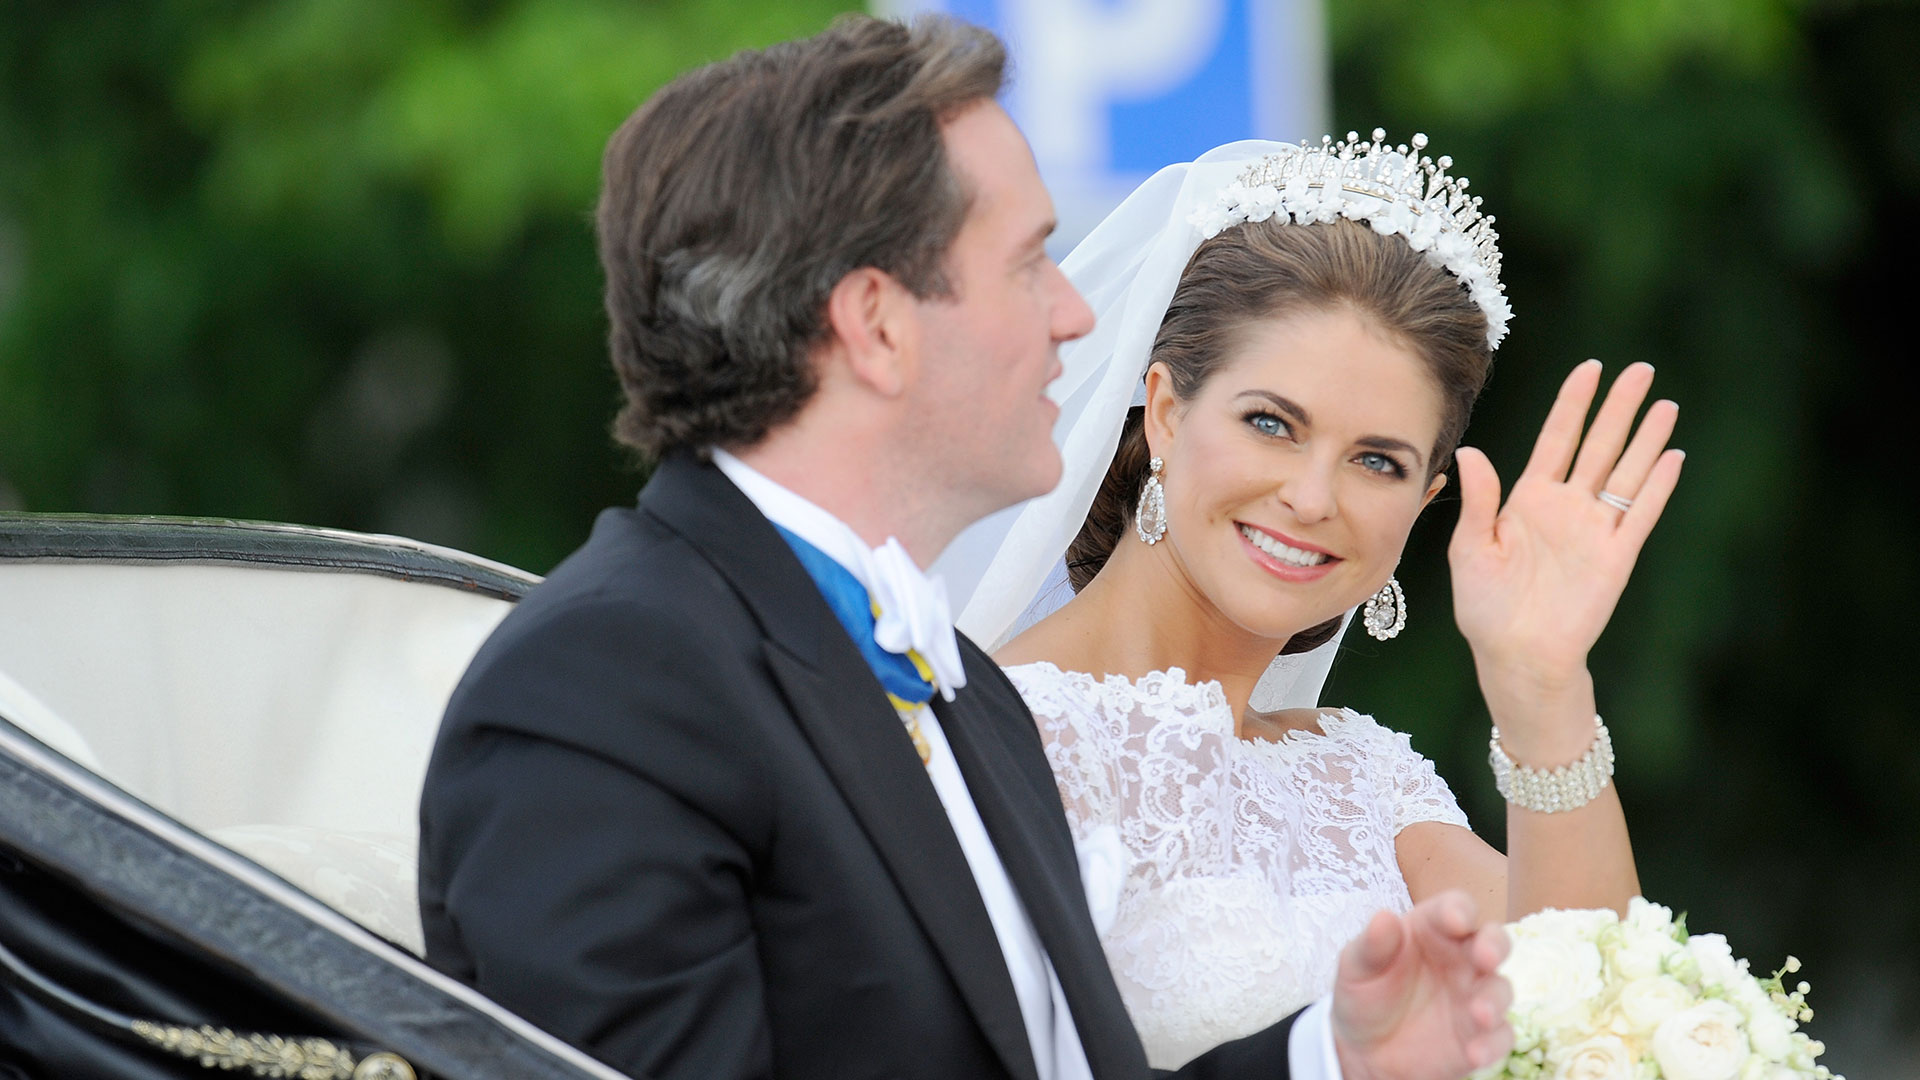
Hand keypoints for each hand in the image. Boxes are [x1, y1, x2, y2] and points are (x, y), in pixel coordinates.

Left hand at [1331, 891, 1512, 1079]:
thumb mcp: (1357, 968)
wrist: (1366, 1050)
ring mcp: (1475, 996)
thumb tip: (1384, 918)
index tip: (1455, 920)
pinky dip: (1492, 1044)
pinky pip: (1499, 1037)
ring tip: (1480, 1015)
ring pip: (1500, 989)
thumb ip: (1371, 945)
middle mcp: (1462, 958)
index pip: (1454, 908)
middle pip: (1493, 941)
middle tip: (1486, 957)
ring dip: (1494, 1000)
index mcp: (1432, 930)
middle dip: (1494, 945)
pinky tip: (1475, 1053)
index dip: (1459, 910)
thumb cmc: (1366, 994)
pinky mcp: (1481, 1034)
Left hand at [1448, 361, 1682, 721]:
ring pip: (1625, 472)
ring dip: (1646, 439)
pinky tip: (1673, 455)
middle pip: (1598, 445)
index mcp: (1527, 499)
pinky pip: (1640, 514)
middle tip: (1641, 369)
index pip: (1556, 439)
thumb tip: (1472, 452)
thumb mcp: (1471, 548)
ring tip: (1666, 403)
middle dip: (1619, 407)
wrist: (1514, 653)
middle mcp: (1566, 507)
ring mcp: (1594, 530)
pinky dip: (1657, 486)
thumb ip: (1479, 500)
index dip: (1574, 403)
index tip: (1590, 367)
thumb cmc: (1484, 605)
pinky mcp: (1616, 557)